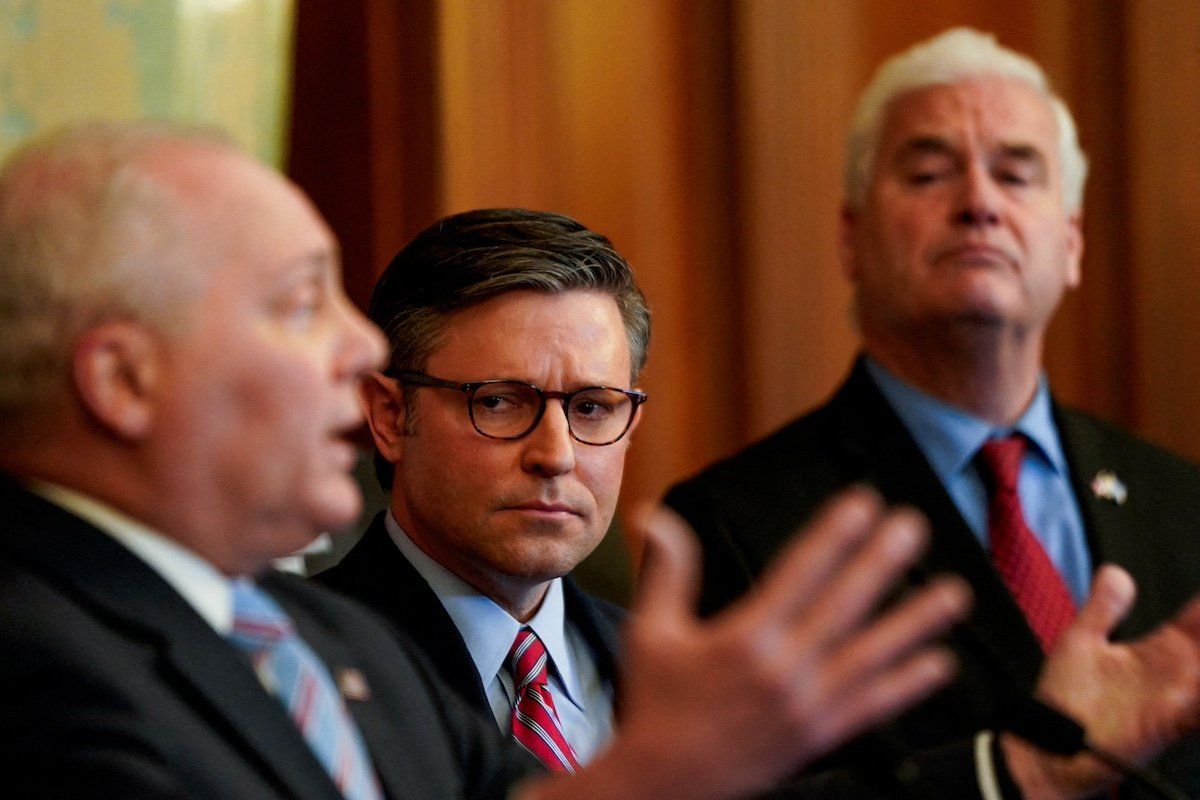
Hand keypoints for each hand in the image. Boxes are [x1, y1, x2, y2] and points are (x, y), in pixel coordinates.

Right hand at [527, 488, 969, 799]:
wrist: (666, 782)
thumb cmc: (657, 705)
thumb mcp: (651, 631)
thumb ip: (667, 571)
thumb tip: (656, 515)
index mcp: (744, 637)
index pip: (798, 573)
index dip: (833, 535)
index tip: (862, 504)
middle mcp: (784, 669)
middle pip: (844, 605)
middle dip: (881, 562)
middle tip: (912, 527)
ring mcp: (808, 705)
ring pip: (872, 655)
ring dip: (916, 622)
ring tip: (953, 592)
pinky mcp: (820, 735)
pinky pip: (873, 706)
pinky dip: (909, 685)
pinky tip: (940, 663)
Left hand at [1003, 565, 1199, 798]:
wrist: (1048, 744)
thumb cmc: (1063, 698)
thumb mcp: (1081, 640)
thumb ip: (1103, 608)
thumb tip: (1115, 571)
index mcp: (1157, 654)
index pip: (1196, 623)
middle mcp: (1173, 677)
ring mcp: (1173, 702)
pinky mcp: (1165, 726)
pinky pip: (1197, 715)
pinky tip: (1199, 689)